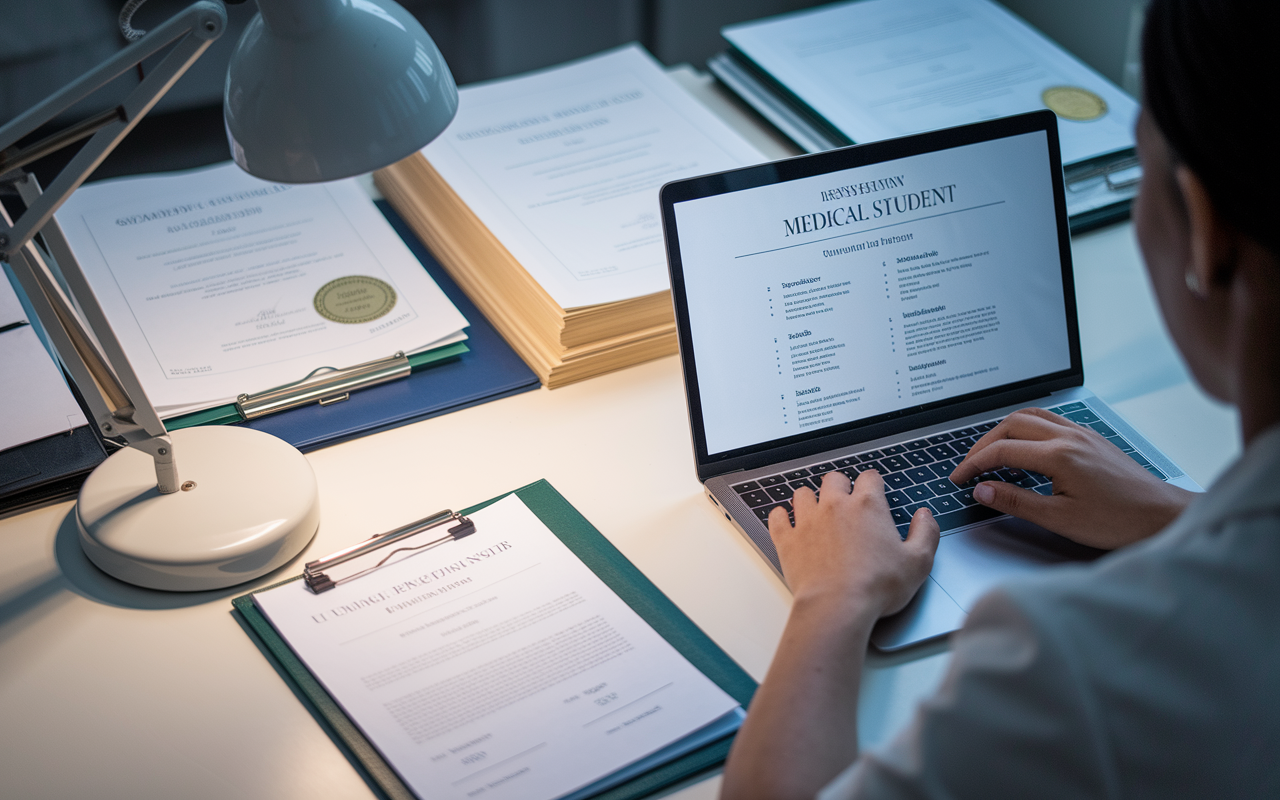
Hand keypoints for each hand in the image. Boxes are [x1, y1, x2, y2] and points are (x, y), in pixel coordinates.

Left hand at [767, 470, 938, 618]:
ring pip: (802, 493)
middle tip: (845, 501)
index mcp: (868, 506)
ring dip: (810, 499)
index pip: (870, 477)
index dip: (874, 483)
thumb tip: (925, 516)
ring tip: (816, 511)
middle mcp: (835, 506)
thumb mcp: (918, 562)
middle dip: (840, 485)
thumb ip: (926, 533)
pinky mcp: (787, 539)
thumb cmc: (877, 586)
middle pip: (833, 479)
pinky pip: (777, 517)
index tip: (874, 491)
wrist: (837, 606)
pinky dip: (781, 518)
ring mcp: (807, 521)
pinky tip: (787, 523)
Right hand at [950, 407, 1194, 548]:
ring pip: (1031, 416)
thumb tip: (983, 490)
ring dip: (1004, 430)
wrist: (1162, 517)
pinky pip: (1050, 419)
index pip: (1002, 451)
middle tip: (970, 466)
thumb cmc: (1119, 521)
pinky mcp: (1091, 438)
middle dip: (984, 443)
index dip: (974, 464)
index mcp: (1059, 455)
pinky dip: (1027, 427)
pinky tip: (1026, 445)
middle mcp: (1069, 437)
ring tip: (991, 452)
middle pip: (1011, 425)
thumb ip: (1016, 501)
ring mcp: (1082, 433)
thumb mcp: (1060, 519)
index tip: (960, 479)